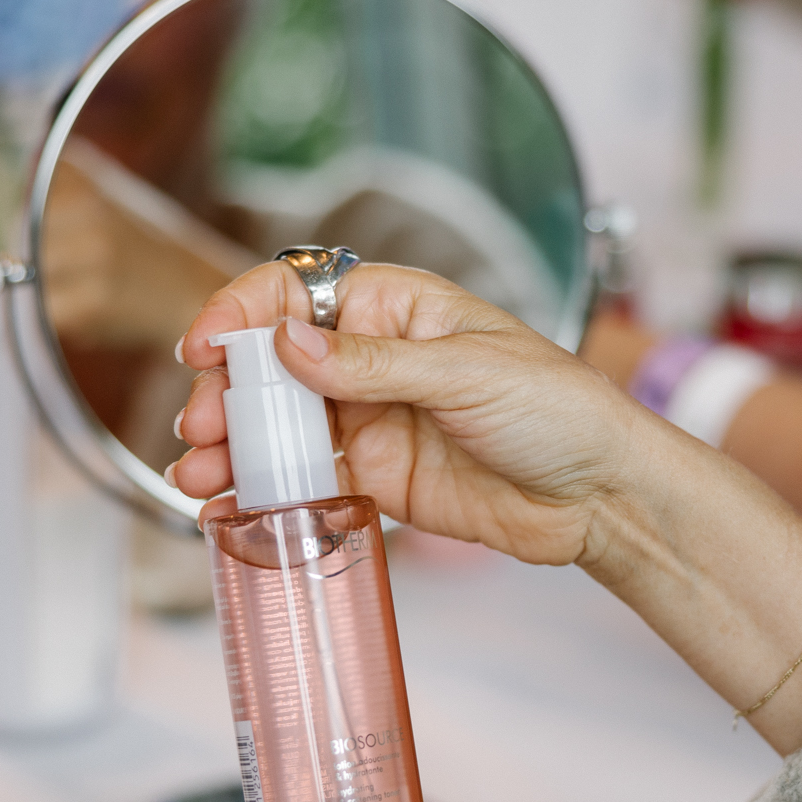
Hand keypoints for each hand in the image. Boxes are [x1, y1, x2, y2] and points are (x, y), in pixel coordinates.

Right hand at [174, 262, 662, 567]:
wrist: (600, 495)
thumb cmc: (560, 409)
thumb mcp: (468, 373)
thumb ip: (374, 363)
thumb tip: (289, 341)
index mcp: (397, 308)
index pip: (297, 293)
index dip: (242, 312)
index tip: (207, 347)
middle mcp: (374, 359)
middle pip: (271, 364)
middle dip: (225, 392)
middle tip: (201, 427)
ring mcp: (371, 420)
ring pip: (278, 425)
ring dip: (232, 446)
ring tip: (201, 475)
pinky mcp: (377, 479)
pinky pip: (304, 480)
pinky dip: (262, 493)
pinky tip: (227, 509)